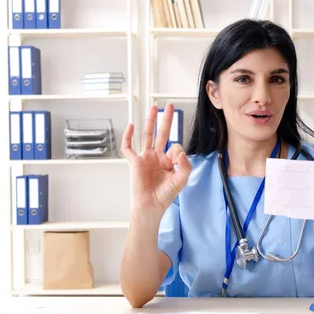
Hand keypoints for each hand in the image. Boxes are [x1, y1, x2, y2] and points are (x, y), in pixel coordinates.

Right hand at [121, 103, 191, 222]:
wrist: (150, 206)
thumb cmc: (165, 196)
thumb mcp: (181, 181)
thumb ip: (185, 166)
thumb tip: (180, 151)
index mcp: (168, 161)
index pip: (175, 147)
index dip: (178, 152)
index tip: (176, 162)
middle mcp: (157, 157)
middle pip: (162, 133)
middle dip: (166, 120)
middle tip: (170, 106)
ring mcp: (145, 158)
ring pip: (148, 135)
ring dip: (151, 121)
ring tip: (154, 107)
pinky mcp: (135, 162)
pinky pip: (129, 147)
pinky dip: (128, 136)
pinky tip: (132, 125)